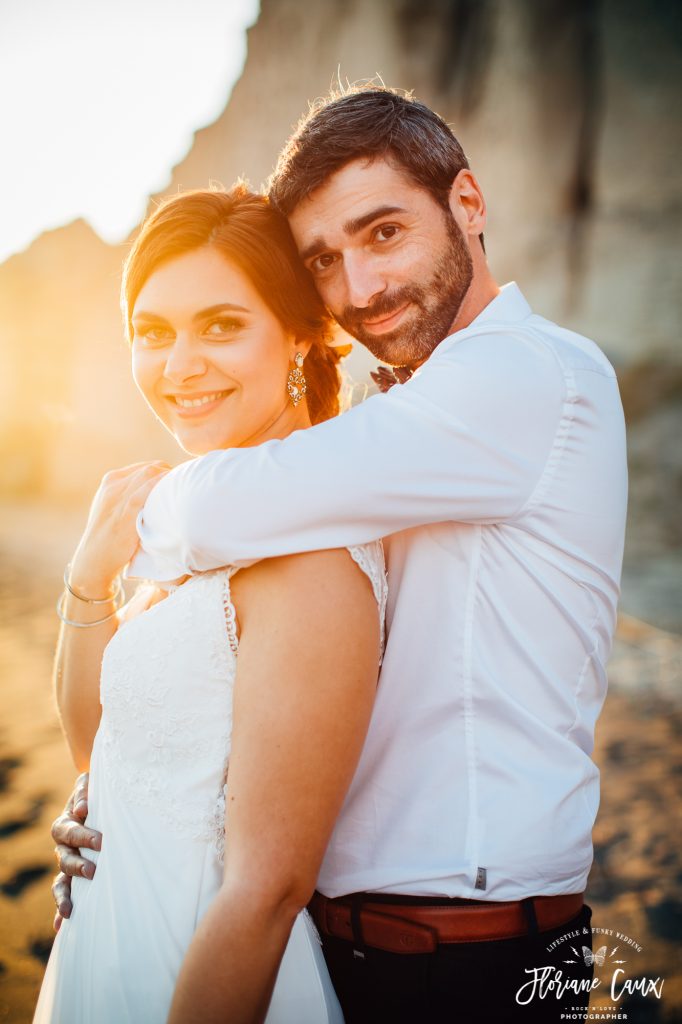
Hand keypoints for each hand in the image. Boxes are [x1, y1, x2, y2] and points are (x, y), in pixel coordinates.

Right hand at [51, 772, 100, 931]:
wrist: (100, 801)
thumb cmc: (97, 793)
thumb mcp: (91, 785)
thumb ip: (85, 791)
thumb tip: (81, 810)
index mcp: (66, 823)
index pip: (71, 832)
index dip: (83, 837)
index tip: (101, 842)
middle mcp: (63, 846)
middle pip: (64, 858)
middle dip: (77, 866)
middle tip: (92, 871)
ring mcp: (68, 863)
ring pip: (60, 881)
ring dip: (64, 895)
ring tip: (70, 910)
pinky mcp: (75, 877)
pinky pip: (65, 893)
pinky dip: (61, 909)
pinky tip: (61, 925)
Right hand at [68, 461, 170, 594]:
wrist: (94, 558)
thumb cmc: (109, 535)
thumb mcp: (113, 506)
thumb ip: (129, 494)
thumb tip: (156, 491)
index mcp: (111, 480)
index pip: (145, 467)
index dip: (164, 472)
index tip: (176, 483)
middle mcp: (114, 485)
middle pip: (150, 468)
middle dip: (170, 474)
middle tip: (184, 488)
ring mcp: (118, 497)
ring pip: (150, 474)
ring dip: (170, 479)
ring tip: (183, 490)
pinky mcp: (125, 512)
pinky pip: (147, 491)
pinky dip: (162, 486)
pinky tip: (174, 491)